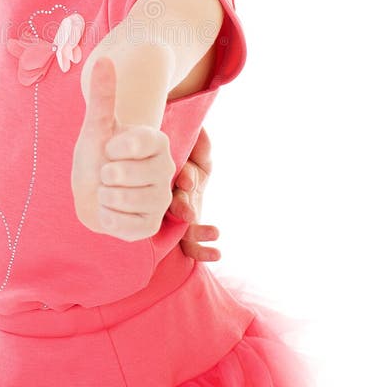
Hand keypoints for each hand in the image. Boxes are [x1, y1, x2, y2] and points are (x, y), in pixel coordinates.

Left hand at [72, 56, 174, 241]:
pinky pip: (120, 224)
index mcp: (157, 142)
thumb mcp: (96, 126)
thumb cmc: (97, 155)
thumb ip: (103, 95)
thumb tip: (104, 60)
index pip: (135, 142)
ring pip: (120, 199)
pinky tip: (111, 210)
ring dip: (103, 196)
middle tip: (108, 173)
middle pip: (121, 173)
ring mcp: (161, 199)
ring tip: (108, 191)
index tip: (109, 149)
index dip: (112, 148)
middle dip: (103, 174)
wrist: (92, 191)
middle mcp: (166, 169)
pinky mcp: (151, 225)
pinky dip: (106, 218)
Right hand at [169, 126, 221, 261]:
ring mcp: (178, 216)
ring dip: (196, 233)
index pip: (170, 180)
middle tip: (188, 214)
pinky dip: (201, 251)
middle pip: (171, 206)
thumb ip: (201, 144)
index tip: (187, 180)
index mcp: (169, 179)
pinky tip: (217, 253)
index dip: (181, 179)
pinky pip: (189, 245)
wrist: (188, 163)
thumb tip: (200, 133)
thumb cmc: (190, 153)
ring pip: (179, 230)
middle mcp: (170, 199)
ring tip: (215, 232)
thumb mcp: (198, 148)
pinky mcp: (187, 229)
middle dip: (181, 208)